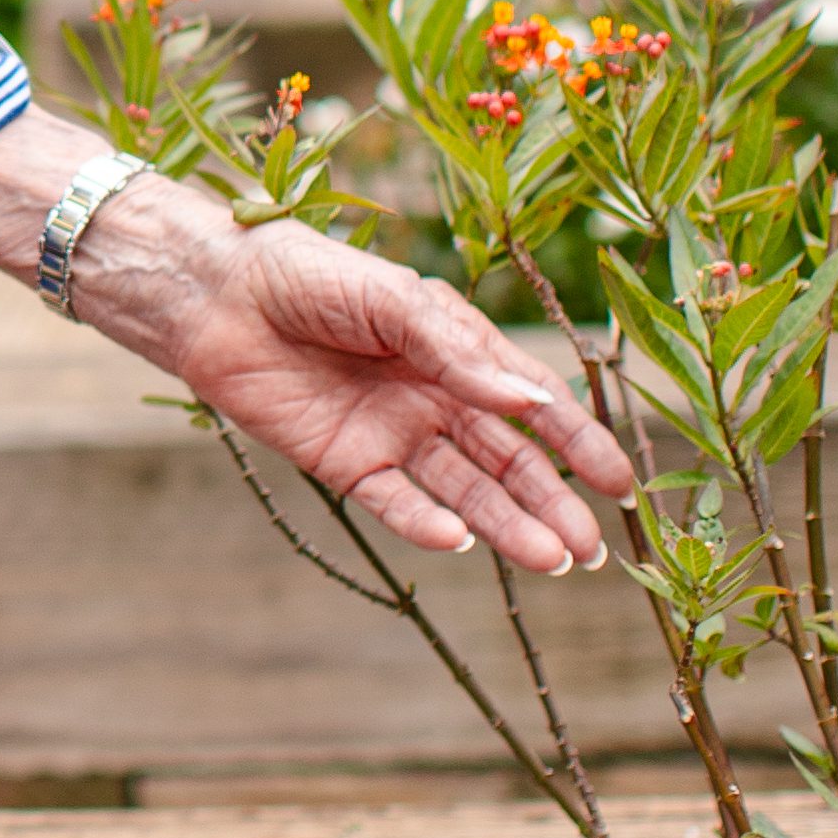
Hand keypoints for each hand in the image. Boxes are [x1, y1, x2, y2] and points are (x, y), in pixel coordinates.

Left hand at [81, 188, 631, 573]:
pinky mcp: (344, 462)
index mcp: (456, 351)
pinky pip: (395, 501)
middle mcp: (432, 398)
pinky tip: (460, 542)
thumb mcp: (393, 299)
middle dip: (552, 503)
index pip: (532, 405)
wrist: (217, 293)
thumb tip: (529, 401)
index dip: (577, 443)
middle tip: (594, 551)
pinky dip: (426, 523)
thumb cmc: (308, 276)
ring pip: (462, 491)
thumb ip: (456, 352)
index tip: (620, 486)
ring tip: (551, 561)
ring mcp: (391, 434)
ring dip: (505, 526)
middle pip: (506, 462)